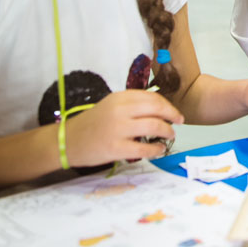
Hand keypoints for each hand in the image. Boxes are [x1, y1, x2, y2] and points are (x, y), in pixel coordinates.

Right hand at [63, 89, 183, 168]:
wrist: (68, 140)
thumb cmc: (93, 123)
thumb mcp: (111, 105)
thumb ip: (133, 105)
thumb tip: (161, 110)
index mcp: (120, 97)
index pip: (152, 97)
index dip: (167, 105)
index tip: (174, 112)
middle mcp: (120, 110)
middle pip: (157, 109)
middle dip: (172, 116)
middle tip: (179, 122)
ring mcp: (118, 130)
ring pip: (154, 127)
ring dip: (167, 131)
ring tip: (170, 135)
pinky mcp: (115, 148)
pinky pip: (144, 149)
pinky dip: (156, 149)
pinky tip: (159, 149)